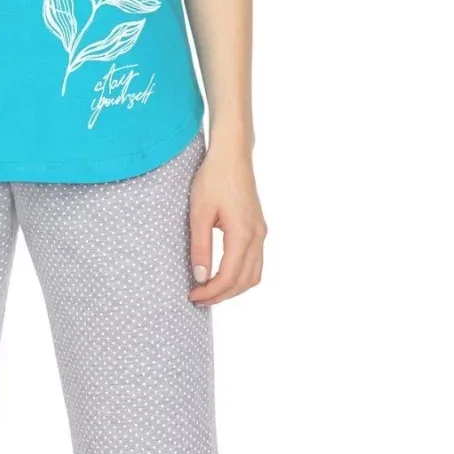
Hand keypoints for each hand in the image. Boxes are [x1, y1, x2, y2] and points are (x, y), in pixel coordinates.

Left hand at [187, 139, 266, 304]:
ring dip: (234, 288)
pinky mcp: (258, 228)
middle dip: (222, 295)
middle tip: (198, 299)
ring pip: (254, 274)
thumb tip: (200, 278)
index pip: (229, 276)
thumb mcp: (199, 212)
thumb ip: (200, 247)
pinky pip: (255, 262)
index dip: (211, 292)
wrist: (232, 154)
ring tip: (210, 291)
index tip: (192, 296)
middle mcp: (257, 236)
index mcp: (243, 234)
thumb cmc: (213, 178)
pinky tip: (222, 274)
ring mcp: (261, 232)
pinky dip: (240, 275)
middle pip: (245, 281)